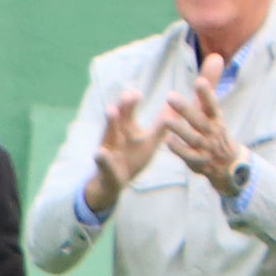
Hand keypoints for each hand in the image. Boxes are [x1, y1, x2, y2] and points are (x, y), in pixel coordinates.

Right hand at [85, 89, 165, 215]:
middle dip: (122, 108)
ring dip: (110, 124)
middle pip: (118, 120)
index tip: (137, 92)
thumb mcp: (149, 142)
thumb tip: (176, 109)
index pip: (128, 114)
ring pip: (108, 136)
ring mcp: (109, 151)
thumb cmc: (132, 159)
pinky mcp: (105, 168)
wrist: (114, 183)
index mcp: (126, 131)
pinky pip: (103, 163)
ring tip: (111, 111)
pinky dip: (102, 158)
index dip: (131, 104)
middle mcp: (115, 137)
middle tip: (126, 95)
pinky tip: (99, 153)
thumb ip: (161, 126)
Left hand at [156, 65, 242, 191]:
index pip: (212, 104)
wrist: (226, 162)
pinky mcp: (198, 161)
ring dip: (180, 129)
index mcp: (215, 117)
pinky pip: (188, 155)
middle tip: (170, 96)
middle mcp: (212, 131)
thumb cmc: (213, 128)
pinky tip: (167, 142)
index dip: (207, 94)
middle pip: (199, 120)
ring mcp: (206, 147)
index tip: (199, 82)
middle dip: (186, 109)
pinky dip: (180, 149)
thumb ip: (210, 84)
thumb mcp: (212, 108)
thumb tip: (215, 56)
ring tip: (166, 119)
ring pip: (193, 138)